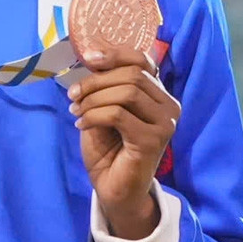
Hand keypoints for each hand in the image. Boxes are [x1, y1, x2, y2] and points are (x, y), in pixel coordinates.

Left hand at [69, 47, 179, 240]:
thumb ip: (104, 87)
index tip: (88, 59)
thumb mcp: (102, 110)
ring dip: (93, 99)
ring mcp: (165, 122)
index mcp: (158, 94)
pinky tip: (82, 125)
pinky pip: (118, 115)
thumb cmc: (109, 148)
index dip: (114, 54)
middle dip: (95, 82)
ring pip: (126, 92)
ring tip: (77, 112)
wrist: (114, 187)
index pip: (142, 60)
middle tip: (73, 96)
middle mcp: (168, 105)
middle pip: (131, 75)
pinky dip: (94, 116)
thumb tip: (91, 57)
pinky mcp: (154, 139)